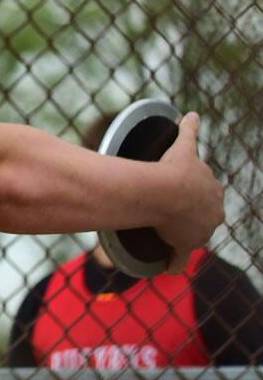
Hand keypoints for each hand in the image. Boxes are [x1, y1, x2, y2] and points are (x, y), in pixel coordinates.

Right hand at [155, 112, 224, 273]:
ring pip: (193, 235)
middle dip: (191, 214)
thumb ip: (189, 131)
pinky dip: (174, 262)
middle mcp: (212, 212)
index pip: (207, 193)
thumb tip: (191, 112)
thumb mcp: (184, 148)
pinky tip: (169, 266)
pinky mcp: (184, 245)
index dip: (193, 192)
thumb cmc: (175, 170)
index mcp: (213, 190)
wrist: (167, 192)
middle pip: (203, 215)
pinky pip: (179, 258)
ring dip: (182, 235)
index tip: (181, 192)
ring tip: (166, 234)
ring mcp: (199, 230)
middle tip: (171, 212)